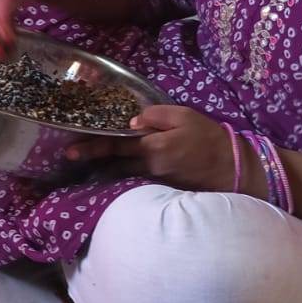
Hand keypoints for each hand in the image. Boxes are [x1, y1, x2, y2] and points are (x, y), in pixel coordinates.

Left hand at [64, 104, 239, 191]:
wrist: (232, 167)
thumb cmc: (208, 138)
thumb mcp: (184, 116)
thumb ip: (155, 115)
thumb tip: (131, 121)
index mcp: (152, 147)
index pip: (115, 145)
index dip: (92, 146)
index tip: (71, 149)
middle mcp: (149, 166)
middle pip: (114, 162)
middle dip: (92, 158)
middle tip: (69, 156)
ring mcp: (155, 180)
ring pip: (123, 173)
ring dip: (104, 168)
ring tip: (86, 163)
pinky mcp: (162, 186)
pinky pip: (136, 180)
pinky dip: (122, 174)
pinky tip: (113, 171)